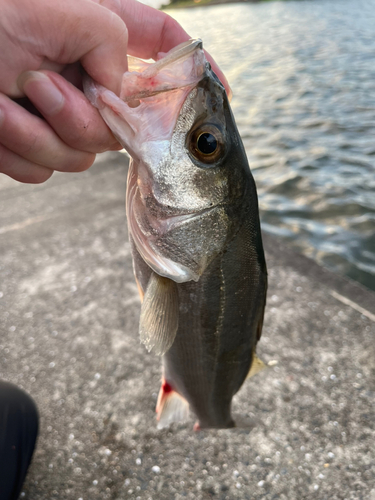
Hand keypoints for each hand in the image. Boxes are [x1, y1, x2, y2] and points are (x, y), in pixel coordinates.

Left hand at [0, 0, 228, 183]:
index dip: (197, 67)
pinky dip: (15, 149)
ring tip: (6, 98)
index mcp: (99, 37)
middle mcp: (87, 81)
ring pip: (84, 158)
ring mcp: (63, 118)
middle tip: (39, 84)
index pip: (163, 46)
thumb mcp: (55, 7)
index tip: (221, 91)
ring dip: (40, 132)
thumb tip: (117, 93)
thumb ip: (110, 40)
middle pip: (125, 125)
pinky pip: (44, 172)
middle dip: (84, 116)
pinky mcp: (35, 147)